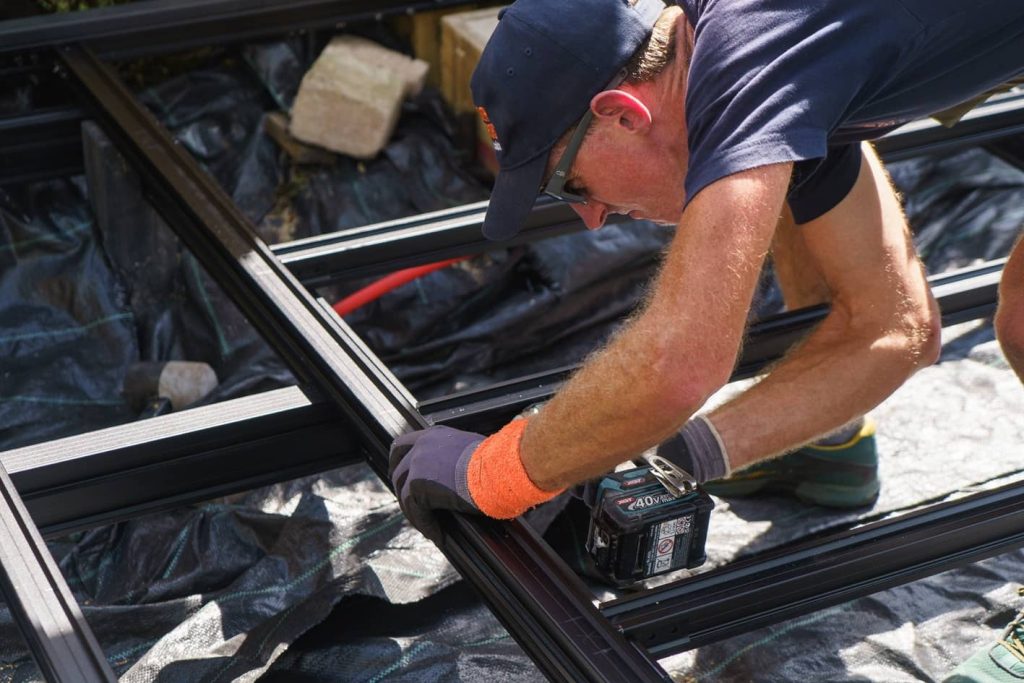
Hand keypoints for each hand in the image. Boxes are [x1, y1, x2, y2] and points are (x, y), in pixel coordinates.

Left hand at [389, 425, 485, 542]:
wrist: (498, 469)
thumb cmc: (496, 462)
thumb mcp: (471, 451)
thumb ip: (456, 458)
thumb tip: (459, 475)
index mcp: (435, 435)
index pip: (404, 445)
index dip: (399, 462)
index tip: (400, 474)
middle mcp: (422, 446)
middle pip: (398, 469)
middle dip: (401, 488)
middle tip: (410, 505)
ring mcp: (417, 465)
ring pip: (403, 494)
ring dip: (414, 512)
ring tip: (429, 526)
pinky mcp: (417, 486)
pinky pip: (416, 511)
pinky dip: (426, 525)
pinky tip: (438, 535)